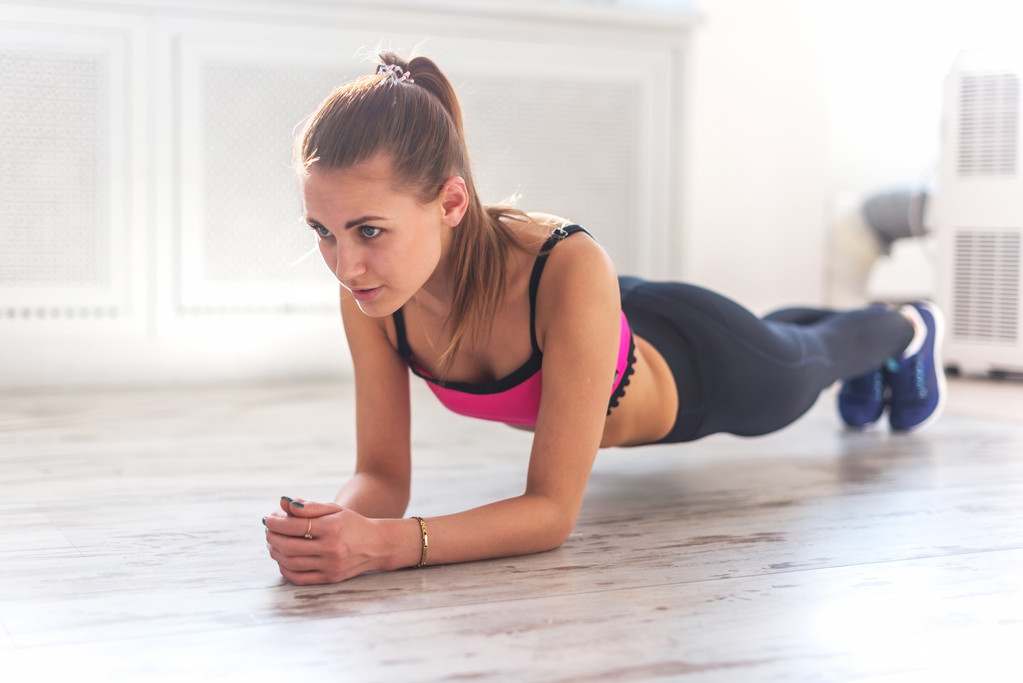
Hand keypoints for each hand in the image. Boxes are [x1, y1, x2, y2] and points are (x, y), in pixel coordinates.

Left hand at [264, 497, 394, 584]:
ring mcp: (331, 566)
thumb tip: (284, 504)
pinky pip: (300, 578)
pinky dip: (285, 569)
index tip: (267, 518)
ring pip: (291, 562)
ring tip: (272, 543)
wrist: (378, 545)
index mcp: (332, 527)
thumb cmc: (353, 524)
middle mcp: (332, 548)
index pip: (295, 525)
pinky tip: (282, 559)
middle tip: (268, 531)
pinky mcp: (331, 578)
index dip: (276, 522)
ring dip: (275, 552)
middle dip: (272, 537)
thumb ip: (310, 507)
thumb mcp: (335, 509)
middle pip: (289, 545)